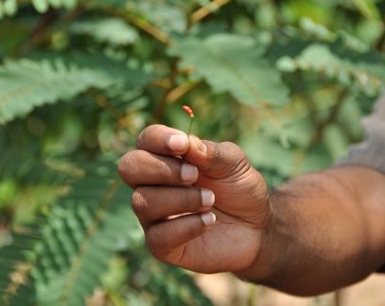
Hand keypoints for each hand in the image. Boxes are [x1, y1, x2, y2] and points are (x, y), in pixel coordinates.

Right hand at [118, 124, 270, 273]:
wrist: (256, 227)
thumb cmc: (239, 189)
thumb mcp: (234, 164)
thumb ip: (212, 152)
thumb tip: (188, 144)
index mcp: (167, 158)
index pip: (145, 140)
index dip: (157, 139)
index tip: (182, 144)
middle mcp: (153, 185)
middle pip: (129, 168)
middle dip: (162, 169)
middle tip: (194, 175)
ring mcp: (154, 216)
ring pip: (142, 202)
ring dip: (181, 198)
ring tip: (210, 200)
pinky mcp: (162, 245)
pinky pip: (158, 236)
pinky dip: (186, 226)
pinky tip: (209, 221)